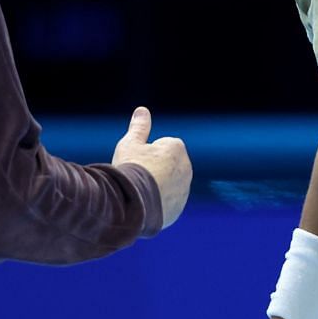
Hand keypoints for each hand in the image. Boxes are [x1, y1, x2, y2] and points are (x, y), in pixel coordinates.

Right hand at [110, 106, 190, 228]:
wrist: (133, 205)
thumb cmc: (131, 169)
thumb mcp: (130, 144)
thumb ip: (139, 127)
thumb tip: (142, 110)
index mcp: (177, 148)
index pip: (161, 146)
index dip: (145, 153)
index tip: (137, 162)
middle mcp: (186, 168)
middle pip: (165, 165)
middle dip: (153, 169)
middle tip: (137, 176)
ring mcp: (184, 190)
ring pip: (167, 185)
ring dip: (156, 187)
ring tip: (140, 191)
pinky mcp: (179, 208)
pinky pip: (167, 202)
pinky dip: (158, 203)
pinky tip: (144, 204)